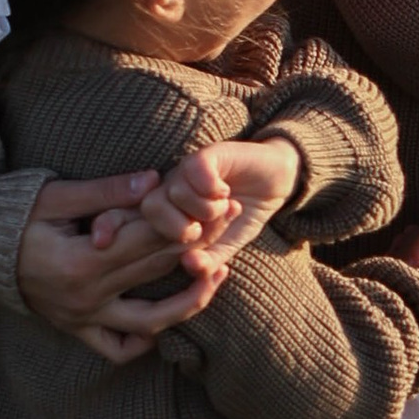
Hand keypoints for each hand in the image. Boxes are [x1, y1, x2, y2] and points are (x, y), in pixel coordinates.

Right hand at [18, 167, 222, 361]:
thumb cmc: (12, 214)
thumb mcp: (55, 196)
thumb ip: (106, 191)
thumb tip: (155, 179)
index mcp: (82, 261)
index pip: (149, 241)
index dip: (190, 220)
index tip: (220, 204)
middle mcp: (86, 297)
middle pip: (156, 272)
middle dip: (199, 247)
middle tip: (230, 224)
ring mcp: (81, 318)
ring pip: (148, 322)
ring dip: (186, 304)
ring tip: (215, 278)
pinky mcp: (74, 328)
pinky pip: (114, 349)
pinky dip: (140, 343)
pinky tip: (162, 326)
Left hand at [141, 135, 306, 276]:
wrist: (274, 184)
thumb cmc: (243, 216)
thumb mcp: (225, 247)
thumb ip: (206, 263)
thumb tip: (188, 263)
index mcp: (167, 214)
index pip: (144, 228)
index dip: (161, 239)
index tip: (187, 243)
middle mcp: (170, 189)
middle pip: (152, 209)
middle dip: (185, 228)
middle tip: (211, 227)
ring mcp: (186, 170)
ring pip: (176, 192)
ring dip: (207, 208)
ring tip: (226, 207)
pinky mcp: (206, 155)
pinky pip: (194, 171)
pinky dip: (213, 189)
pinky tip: (226, 192)